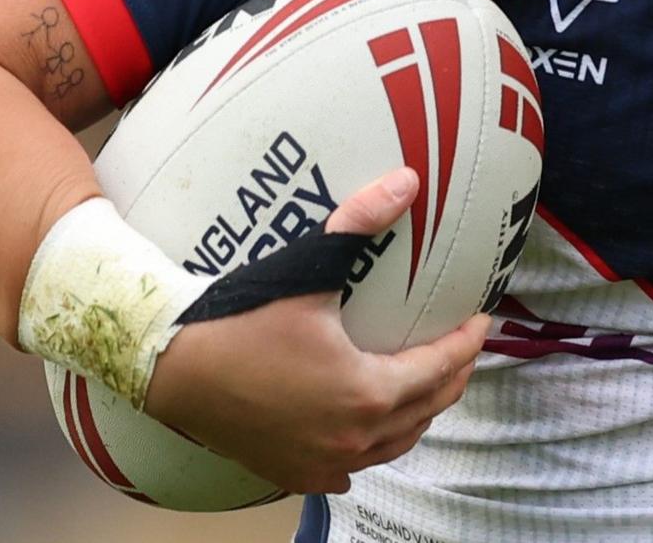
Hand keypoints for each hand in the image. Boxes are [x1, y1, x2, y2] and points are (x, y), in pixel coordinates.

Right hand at [142, 166, 489, 494]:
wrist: (172, 368)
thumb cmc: (242, 319)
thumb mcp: (308, 269)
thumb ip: (360, 223)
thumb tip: (407, 180)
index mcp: (367, 392)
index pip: (440, 367)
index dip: (466, 341)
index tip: (480, 318)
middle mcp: (354, 438)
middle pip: (426, 409)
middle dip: (451, 376)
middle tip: (460, 346)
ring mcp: (325, 462)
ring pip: (395, 443)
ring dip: (417, 412)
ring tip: (425, 380)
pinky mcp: (296, 473)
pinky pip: (353, 467)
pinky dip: (372, 446)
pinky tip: (369, 429)